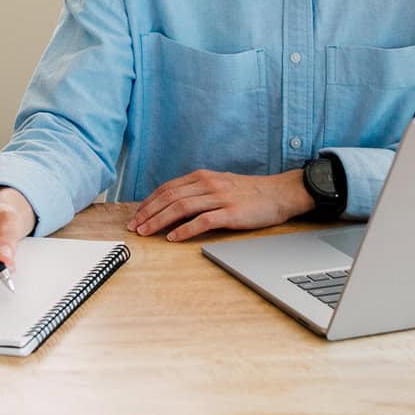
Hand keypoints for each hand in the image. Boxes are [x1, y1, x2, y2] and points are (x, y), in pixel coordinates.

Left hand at [127, 169, 314, 241]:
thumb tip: (174, 204)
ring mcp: (219, 198)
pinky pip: (202, 221)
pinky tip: (174, 237)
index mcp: (203, 177)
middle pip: (169, 197)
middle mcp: (208, 184)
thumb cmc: (250, 192)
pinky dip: (185, 229)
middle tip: (135, 227)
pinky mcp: (231, 213)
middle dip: (148, 212)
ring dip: (160, 221)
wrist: (279, 193)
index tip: (136, 215)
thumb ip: (198, 191)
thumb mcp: (220, 184)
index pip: (167, 188)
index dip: (149, 202)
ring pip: (181, 207)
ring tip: (147, 232)